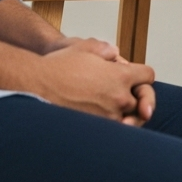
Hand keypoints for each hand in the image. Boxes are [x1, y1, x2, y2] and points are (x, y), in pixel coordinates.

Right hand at [38, 43, 155, 125]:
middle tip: (122, 96)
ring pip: (127, 120)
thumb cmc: (57, 66)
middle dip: (135, 98)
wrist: (33, 87)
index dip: (142, 75)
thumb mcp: (84, 48)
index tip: (134, 77)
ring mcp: (107, 118)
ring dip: (122, 115)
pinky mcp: (94, 133)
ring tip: (109, 108)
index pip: (148, 77)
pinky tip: (97, 119)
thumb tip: (115, 54)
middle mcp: (118, 99)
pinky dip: (108, 128)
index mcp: (120, 76)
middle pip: (141, 102)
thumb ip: (106, 50)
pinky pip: (111, 133)